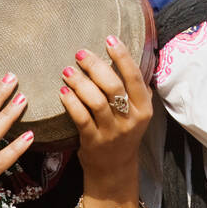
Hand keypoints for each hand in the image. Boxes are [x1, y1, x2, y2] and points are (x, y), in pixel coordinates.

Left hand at [61, 36, 151, 207]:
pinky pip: (81, 119)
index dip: (122, 56)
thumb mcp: (136, 111)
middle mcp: (131, 119)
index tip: (109, 38)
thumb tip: (123, 53)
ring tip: (67, 70)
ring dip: (80, 83)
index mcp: (144, 107)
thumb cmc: (123, 132)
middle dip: (95, 66)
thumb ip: (133, 88)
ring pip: (96, 102)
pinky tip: (62, 92)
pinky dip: (71, 103)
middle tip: (80, 53)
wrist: (115, 169)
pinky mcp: (94, 142)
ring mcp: (112, 132)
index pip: (134, 77)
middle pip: (113, 87)